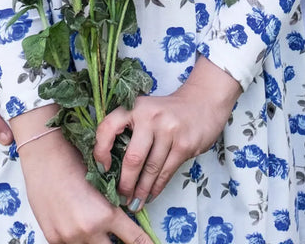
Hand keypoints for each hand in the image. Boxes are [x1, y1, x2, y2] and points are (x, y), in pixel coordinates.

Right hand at [16, 121, 152, 243]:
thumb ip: (112, 206)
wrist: (45, 156)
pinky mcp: (53, 239)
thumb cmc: (76, 161)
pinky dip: (78, 239)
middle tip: (119, 234)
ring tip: (96, 225)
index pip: (134, 239)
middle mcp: (88, 230)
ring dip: (98, 240)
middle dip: (118, 243)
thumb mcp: (102, 183)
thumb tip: (125, 219)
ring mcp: (69, 237)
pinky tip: (76, 224)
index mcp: (106, 214)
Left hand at [93, 56, 241, 208]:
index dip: (100, 151)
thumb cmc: (167, 111)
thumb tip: (111, 166)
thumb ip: (129, 130)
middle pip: (133, 158)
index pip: (108, 127)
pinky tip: (150, 195)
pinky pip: (166, 172)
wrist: (203, 102)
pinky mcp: (184, 144)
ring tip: (135, 203)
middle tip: (120, 197)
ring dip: (141, 191)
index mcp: (135, 107)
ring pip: (150, 169)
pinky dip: (156, 187)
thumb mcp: (145, 111)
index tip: (102, 169)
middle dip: (125, 183)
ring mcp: (169, 130)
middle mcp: (151, 116)